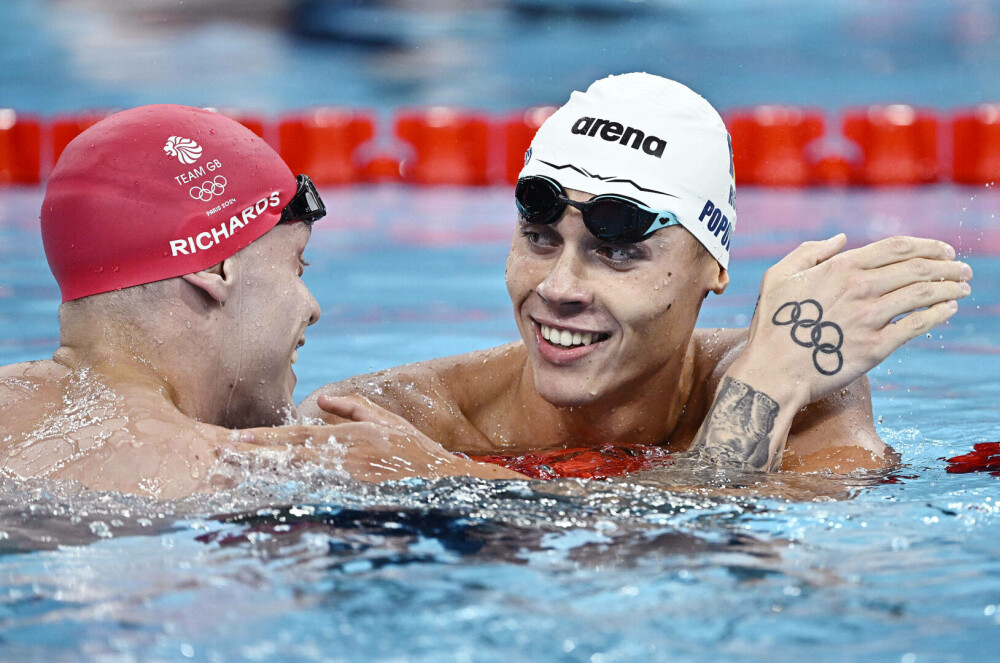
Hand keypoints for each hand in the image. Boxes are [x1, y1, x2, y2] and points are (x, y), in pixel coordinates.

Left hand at [218, 396, 524, 481]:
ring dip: (265, 477)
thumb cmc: (413, 449)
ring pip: (297, 477)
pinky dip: (290, 499)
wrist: (442, 479)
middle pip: (290, 455)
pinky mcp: (353, 497)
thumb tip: (322, 399)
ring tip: (235, 477)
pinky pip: (316, 498)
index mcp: (348, 435)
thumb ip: (352, 407)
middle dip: (255, 455)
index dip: (264, 438)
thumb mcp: (385, 420)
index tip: (235, 439)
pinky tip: (268, 500)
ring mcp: (347, 479)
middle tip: (221, 456)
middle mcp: (344, 455)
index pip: (297, 435)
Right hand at [735, 234, 971, 407]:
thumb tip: (840, 239)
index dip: (927, 245)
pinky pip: (916, 326)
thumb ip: (809, 252)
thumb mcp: (778, 277)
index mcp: (840, 268)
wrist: (772, 371)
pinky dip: (938, 315)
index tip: (944, 250)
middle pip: (917, 269)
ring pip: (923, 295)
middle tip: (962, 268)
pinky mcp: (876, 347)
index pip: (897, 248)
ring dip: (949, 288)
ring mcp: (870, 318)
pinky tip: (949, 310)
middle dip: (947, 265)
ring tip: (963, 287)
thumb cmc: (771, 325)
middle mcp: (860, 288)